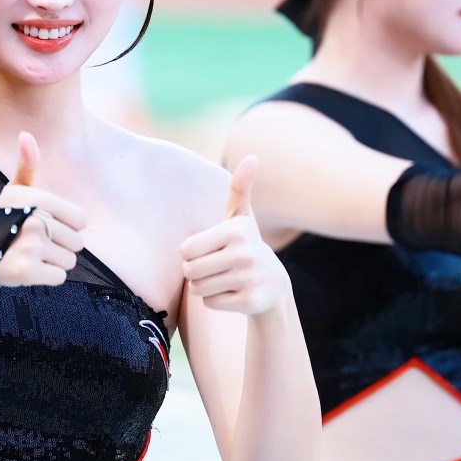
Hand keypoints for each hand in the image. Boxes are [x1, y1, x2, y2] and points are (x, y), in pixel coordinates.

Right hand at [0, 132, 86, 287]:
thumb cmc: (5, 220)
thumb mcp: (15, 192)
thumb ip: (26, 166)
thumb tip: (25, 135)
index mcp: (39, 200)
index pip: (82, 221)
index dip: (68, 226)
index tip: (47, 225)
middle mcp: (35, 220)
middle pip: (77, 243)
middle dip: (61, 246)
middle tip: (36, 243)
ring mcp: (30, 246)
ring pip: (69, 261)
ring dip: (54, 262)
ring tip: (32, 255)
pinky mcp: (26, 270)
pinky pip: (59, 277)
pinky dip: (47, 276)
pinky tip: (30, 268)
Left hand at [180, 156, 288, 315]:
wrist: (274, 285)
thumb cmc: (245, 246)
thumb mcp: (241, 218)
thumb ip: (240, 188)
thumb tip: (252, 157)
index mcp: (236, 230)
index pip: (186, 249)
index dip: (192, 253)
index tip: (210, 250)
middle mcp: (244, 254)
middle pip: (189, 271)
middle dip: (196, 272)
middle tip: (216, 268)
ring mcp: (248, 279)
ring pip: (198, 289)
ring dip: (205, 287)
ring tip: (225, 279)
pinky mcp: (249, 302)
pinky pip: (210, 303)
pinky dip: (216, 301)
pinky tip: (233, 293)